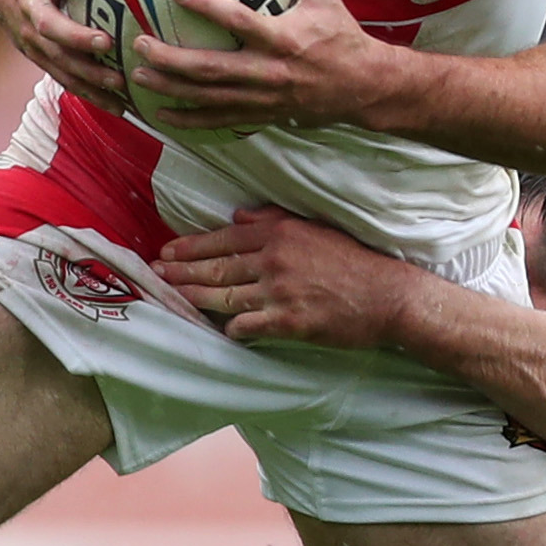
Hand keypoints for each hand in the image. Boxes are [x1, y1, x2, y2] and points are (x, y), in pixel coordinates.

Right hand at [0, 0, 131, 112]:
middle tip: (106, 43)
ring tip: (119, 84)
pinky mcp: (40, 57)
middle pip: (48, 26)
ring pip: (56, 59)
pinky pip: (66, 78)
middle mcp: (29, 7)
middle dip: (75, 37)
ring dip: (86, 74)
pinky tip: (122, 108)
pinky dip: (91, 93)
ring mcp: (31, 37)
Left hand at [124, 0, 402, 131]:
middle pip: (211, 68)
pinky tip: (161, 113)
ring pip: (209, 96)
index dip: (207, 7)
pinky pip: (220, 119)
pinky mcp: (261, 114)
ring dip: (172, 87)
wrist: (363, 87)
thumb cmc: (342, 37)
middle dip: (172, 59)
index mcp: (282, 38)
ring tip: (139, 76)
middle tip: (141, 44)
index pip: (239, 21)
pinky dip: (190, 118)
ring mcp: (262, 97)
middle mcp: (268, 71)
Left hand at [158, 204, 422, 347]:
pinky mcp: (287, 322)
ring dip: (194, 297)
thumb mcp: (316, 228)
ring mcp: (279, 292)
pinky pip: (247, 325)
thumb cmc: (356, 261)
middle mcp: (275, 259)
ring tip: (172, 297)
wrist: (389, 296)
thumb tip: (237, 217)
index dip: (192, 246)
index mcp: (281, 233)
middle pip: (217, 266)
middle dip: (182, 270)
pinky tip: (219, 328)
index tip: (168, 250)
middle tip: (156, 273)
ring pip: (224, 296)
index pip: (225, 238)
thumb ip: (274, 220)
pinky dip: (231, 327)